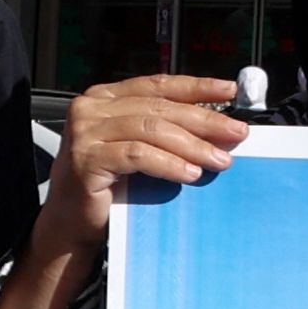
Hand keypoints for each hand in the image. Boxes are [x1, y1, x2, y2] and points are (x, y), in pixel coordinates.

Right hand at [41, 76, 244, 256]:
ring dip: (191, 145)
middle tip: (235, 133)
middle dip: (203, 120)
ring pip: (150, 129)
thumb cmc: (108, 187)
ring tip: (218, 160)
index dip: (196, 87)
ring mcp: (85, 133)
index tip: (229, 92)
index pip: (157, 85)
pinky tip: (189, 173)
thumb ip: (163, 130)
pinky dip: (168, 163)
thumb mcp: (138, 148)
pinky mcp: (86, 159)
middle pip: (158, 107)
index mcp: (105, 98)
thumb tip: (217, 127)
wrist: (72, 224)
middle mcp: (91, 109)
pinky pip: (137, 155)